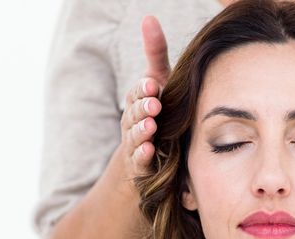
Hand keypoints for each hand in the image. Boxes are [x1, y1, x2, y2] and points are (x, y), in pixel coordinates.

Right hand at [119, 16, 170, 176]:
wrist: (151, 152)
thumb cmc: (160, 110)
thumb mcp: (161, 80)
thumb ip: (155, 52)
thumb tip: (149, 17)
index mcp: (138, 100)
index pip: (138, 93)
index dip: (144, 90)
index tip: (154, 86)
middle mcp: (133, 121)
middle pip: (134, 113)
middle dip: (143, 108)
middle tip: (155, 105)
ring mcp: (135, 143)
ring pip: (135, 136)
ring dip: (142, 131)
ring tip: (151, 127)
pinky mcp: (140, 164)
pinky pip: (139, 160)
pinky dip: (143, 156)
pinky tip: (150, 152)